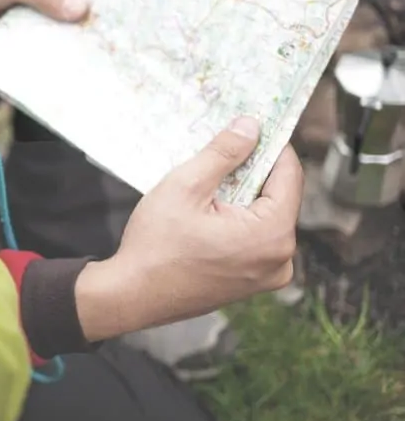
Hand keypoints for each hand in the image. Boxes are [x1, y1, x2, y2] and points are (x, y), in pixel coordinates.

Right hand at [75, 117, 303, 340]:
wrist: (131, 295)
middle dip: (252, 171)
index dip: (270, 145)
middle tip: (222, 151)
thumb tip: (250, 127)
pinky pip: (254, 238)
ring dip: (242, 195)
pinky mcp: (252, 282)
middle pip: (278, 196)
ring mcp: (268, 275)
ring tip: (207, 184)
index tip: (253, 125)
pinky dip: (237, 219)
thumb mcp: (185, 186)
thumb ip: (223, 153)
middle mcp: (280, 259)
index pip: (289, 174)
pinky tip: (206, 211)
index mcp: (272, 235)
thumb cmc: (155, 246)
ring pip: (265, 217)